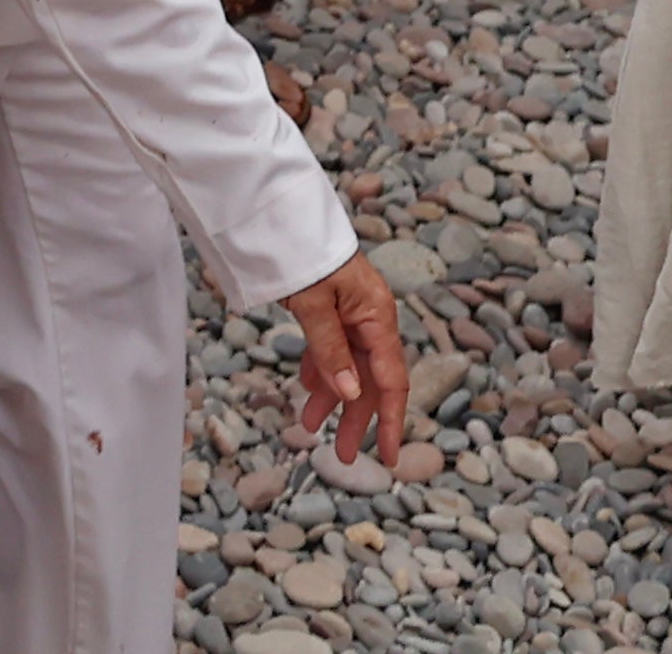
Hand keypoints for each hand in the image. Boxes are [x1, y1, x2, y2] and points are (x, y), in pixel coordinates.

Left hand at [276, 252, 412, 466]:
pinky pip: (331, 349)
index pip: (392, 380)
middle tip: (344, 456)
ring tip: (309, 427)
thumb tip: (352, 396)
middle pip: (370, 379)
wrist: (278, 214)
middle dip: (357, 418)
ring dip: (333, 398)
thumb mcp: (314, 304)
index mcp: (377, 315)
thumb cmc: (302, 253)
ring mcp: (350, 314)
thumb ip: (331, 351)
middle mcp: (370, 318)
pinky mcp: (330, 309)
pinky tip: (308, 391)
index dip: (392, 421)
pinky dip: (320, 371)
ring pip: (349, 367)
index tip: (390, 457)